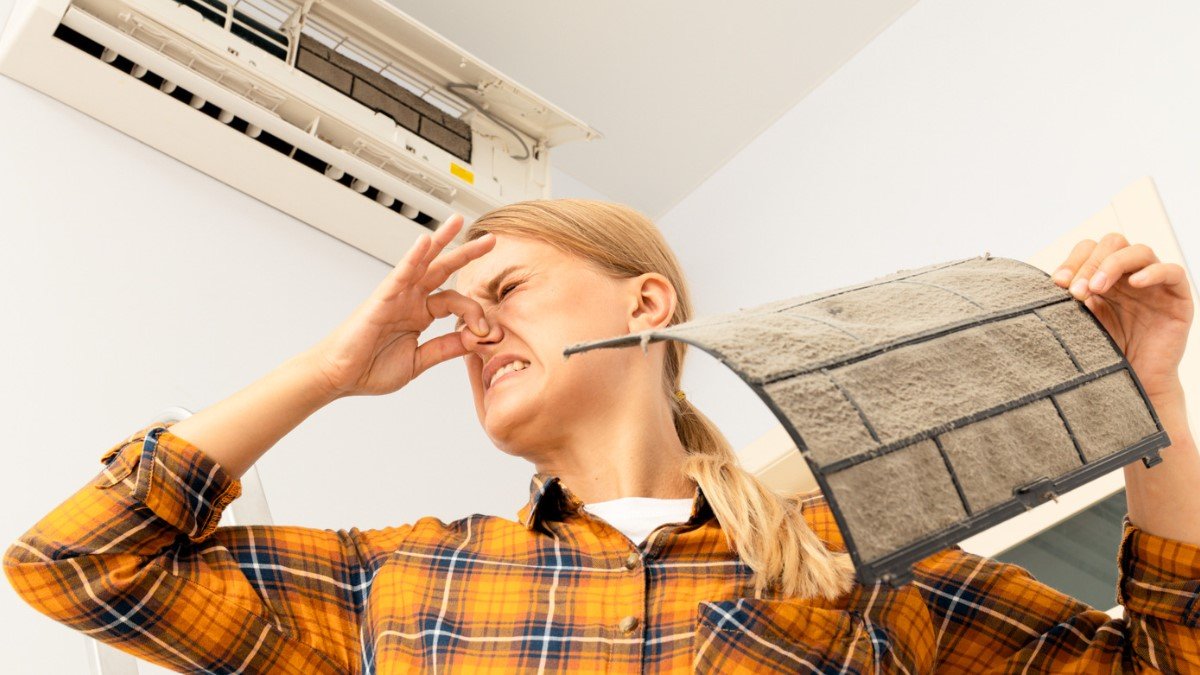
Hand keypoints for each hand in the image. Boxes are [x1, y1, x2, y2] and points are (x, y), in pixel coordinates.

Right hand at [305, 214, 496, 397]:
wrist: (339, 377)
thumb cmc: (370, 369)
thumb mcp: (419, 361)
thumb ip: (445, 348)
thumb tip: (474, 339)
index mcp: (420, 314)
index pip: (455, 302)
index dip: (474, 313)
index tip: (484, 332)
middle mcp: (410, 300)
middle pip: (442, 269)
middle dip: (466, 253)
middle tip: (490, 239)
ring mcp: (396, 297)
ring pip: (422, 262)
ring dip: (441, 241)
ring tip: (458, 222)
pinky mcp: (381, 299)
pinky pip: (400, 273)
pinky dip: (413, 257)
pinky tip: (425, 241)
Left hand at [1052, 232, 1193, 397]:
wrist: (1136, 384)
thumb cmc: (1106, 353)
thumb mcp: (1082, 322)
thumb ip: (1071, 300)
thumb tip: (1046, 283)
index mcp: (1105, 276)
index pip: (1089, 249)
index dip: (1073, 260)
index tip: (1057, 284)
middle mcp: (1129, 275)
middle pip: (1112, 243)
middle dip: (1090, 263)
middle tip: (1077, 291)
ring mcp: (1155, 283)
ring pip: (1139, 251)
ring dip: (1113, 265)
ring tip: (1096, 288)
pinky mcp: (1178, 296)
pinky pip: (1172, 271)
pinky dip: (1154, 272)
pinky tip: (1136, 283)